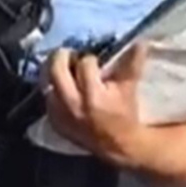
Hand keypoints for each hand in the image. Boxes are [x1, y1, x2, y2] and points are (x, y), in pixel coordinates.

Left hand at [45, 43, 157, 168]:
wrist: (116, 144)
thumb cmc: (123, 113)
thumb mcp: (127, 89)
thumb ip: (131, 64)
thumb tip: (140, 42)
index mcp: (94, 96)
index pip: (85, 65)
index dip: (90, 59)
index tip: (93, 61)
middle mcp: (72, 104)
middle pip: (56, 70)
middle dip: (62, 57)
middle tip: (69, 55)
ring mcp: (59, 114)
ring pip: (46, 82)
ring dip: (54, 72)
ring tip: (63, 69)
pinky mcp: (53, 121)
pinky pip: (45, 98)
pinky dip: (52, 89)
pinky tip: (61, 87)